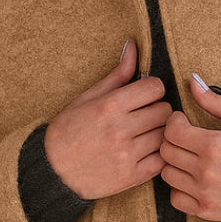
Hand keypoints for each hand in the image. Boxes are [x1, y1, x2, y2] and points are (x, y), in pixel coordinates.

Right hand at [44, 38, 169, 198]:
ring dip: (158, 133)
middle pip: (164, 111)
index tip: (143, 96)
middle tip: (144, 116)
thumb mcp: (87, 99)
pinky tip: (144, 152)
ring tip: (144, 134)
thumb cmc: (69, 131)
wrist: (54, 173)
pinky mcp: (133, 176)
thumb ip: (117, 75)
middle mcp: (120, 130)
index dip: (151, 90)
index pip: (155, 88)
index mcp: (109, 106)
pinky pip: (162, 160)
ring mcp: (128, 155)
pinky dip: (157, 155)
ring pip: (166, 135)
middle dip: (157, 110)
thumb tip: (133, 45)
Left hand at [158, 73, 220, 220]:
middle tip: (187, 139)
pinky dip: (180, 187)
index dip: (175, 122)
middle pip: (166, 151)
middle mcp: (206, 171)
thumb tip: (193, 82)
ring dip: (175, 164)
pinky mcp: (204, 210)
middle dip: (173, 141)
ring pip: (167, 174)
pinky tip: (193, 179)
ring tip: (190, 159)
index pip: (172, 131)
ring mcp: (204, 194)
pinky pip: (175, 197)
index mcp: (215, 145)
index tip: (183, 122)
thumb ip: (217, 101)